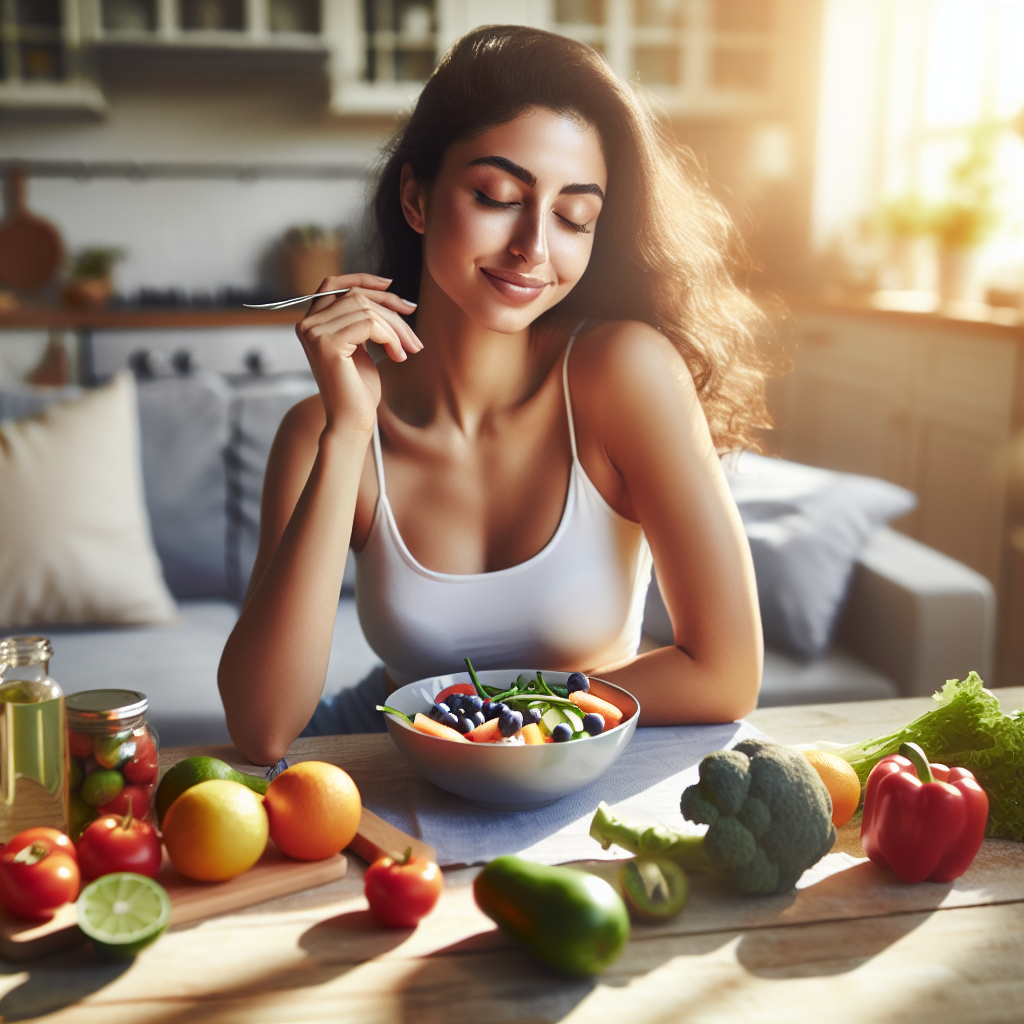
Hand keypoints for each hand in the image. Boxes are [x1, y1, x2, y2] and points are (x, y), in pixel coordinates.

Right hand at [295, 273, 421, 433]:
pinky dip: (391, 338)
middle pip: (357, 296)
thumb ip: (363, 319)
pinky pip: (369, 324)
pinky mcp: (327, 344)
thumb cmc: (358, 388)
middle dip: (392, 310)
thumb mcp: (362, 345)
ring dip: (396, 328)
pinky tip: (397, 356)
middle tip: (413, 335)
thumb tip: (389, 291)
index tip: (392, 286)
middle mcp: (307, 324)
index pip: (334, 283)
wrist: (352, 421)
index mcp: (312, 322)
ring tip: (408, 350)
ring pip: (366, 309)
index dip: (363, 280)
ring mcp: (314, 333)